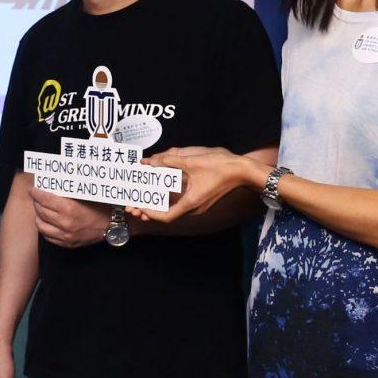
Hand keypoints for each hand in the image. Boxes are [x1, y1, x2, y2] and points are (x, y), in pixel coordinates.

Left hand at [29, 186, 111, 247]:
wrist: (111, 225)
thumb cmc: (100, 207)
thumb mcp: (83, 196)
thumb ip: (67, 193)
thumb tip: (51, 186)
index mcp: (69, 208)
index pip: (45, 199)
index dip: (36, 193)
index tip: (32, 190)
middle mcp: (65, 223)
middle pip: (41, 211)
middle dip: (36, 203)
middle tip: (36, 197)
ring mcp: (65, 235)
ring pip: (41, 225)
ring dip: (38, 216)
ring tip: (40, 210)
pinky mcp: (67, 243)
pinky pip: (48, 236)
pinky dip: (44, 228)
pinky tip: (46, 222)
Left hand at [136, 148, 256, 224]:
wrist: (243, 170)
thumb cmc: (221, 167)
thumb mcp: (192, 161)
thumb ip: (170, 161)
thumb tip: (152, 161)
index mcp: (191, 203)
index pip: (166, 216)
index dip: (149, 212)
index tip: (137, 206)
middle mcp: (194, 208)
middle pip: (167, 214)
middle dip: (149, 209)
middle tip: (133, 205)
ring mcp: (198, 205)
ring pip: (173, 208)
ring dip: (158, 203)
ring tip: (143, 197)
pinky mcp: (201, 199)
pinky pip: (180, 202)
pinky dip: (168, 197)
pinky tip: (161, 188)